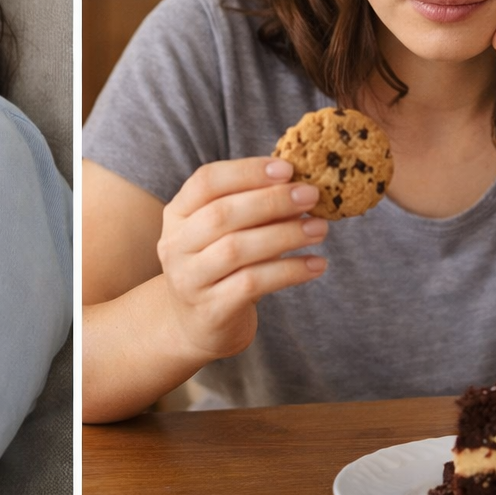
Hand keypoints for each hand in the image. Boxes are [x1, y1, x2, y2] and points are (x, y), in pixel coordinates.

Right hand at [157, 157, 328, 361]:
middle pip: (222, 214)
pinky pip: (252, 284)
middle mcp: (176, 245)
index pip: (206, 181)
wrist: (196, 325)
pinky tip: (316, 264)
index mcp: (178, 213)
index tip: (288, 168)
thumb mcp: (227, 232)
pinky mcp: (210, 310)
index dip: (247, 171)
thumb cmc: (220, 267)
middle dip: (271, 201)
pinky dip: (289, 271)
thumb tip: (300, 184)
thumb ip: (253, 207)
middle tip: (311, 196)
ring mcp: (189, 279)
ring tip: (320, 229)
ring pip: (236, 249)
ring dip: (285, 235)